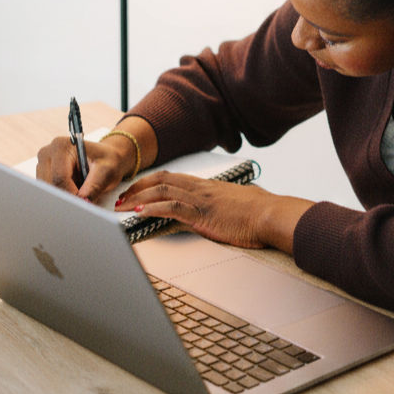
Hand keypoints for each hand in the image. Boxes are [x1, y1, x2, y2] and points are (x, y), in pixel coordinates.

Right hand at [36, 135, 129, 200]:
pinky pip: (48, 193)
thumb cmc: (108, 161)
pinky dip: (61, 196)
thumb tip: (81, 201)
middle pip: (50, 186)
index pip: (59, 178)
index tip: (83, 204)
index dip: (71, 195)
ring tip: (81, 190)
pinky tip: (74, 190)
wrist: (107, 159)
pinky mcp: (43, 175)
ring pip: (47, 192)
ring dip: (63, 197)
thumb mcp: (107, 171)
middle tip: (83, 202)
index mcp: (61, 146)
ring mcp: (42, 164)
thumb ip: (94, 186)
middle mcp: (47, 153)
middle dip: (66, 198)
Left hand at [115, 172, 313, 254]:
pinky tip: (139, 213)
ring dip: (138, 197)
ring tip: (122, 205)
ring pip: (163, 191)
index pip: (174, 178)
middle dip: (138, 187)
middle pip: (163, 180)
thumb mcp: (242, 202)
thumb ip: (230, 203)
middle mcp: (202, 189)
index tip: (137, 189)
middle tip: (121, 196)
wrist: (273, 215)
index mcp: (209, 187)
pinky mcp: (203, 215)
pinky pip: (172, 208)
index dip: (152, 182)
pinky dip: (153, 209)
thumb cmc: (262, 212)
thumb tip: (229, 208)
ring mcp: (202, 200)